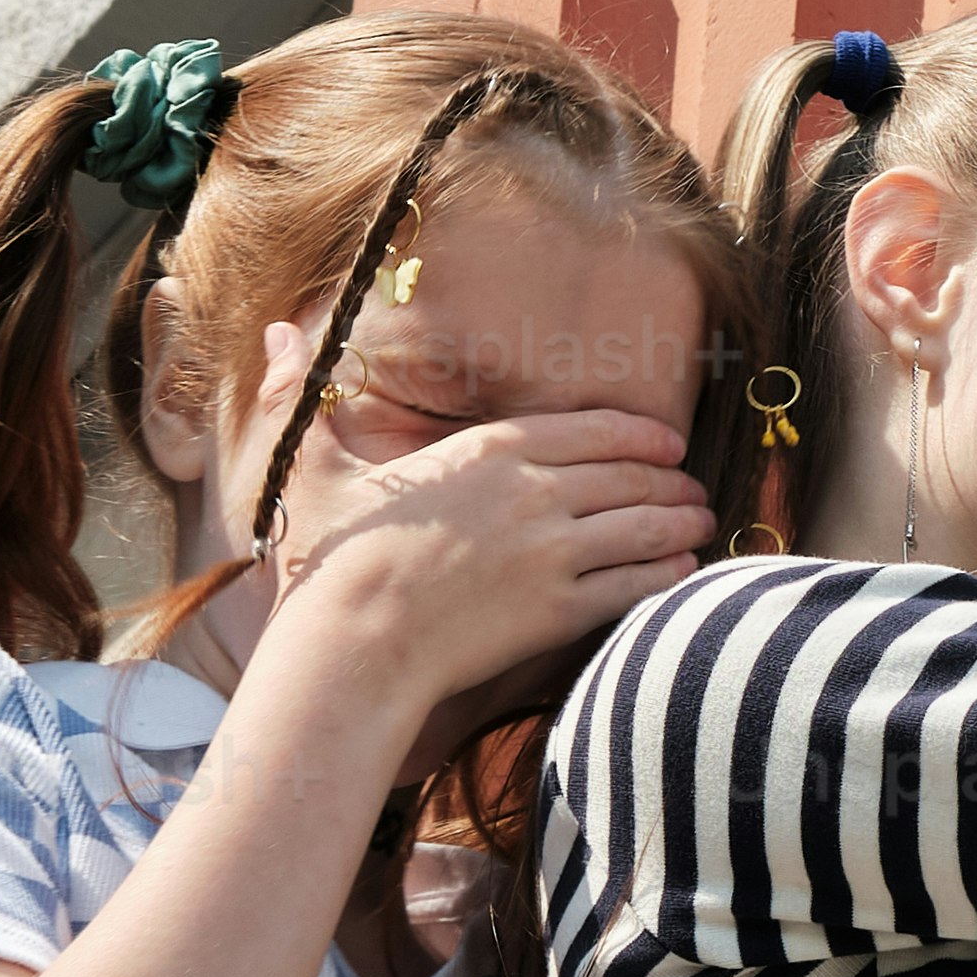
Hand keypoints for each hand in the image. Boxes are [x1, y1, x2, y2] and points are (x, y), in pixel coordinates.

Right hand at [271, 407, 712, 728]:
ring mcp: (553, 552)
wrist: (352, 644)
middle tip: (694, 487)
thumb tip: (275, 333)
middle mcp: (535, 493)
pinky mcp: (558, 609)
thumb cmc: (332, 559)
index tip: (667, 441)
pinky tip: (682, 571)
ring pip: (646, 524)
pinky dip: (668, 573)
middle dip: (672, 479)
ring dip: (682, 521)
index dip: (642, 433)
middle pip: (632, 473)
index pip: (595, 426)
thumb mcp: (313, 468)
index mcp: (491, 450)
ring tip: (700, 523)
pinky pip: (635, 583)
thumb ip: (306, 397)